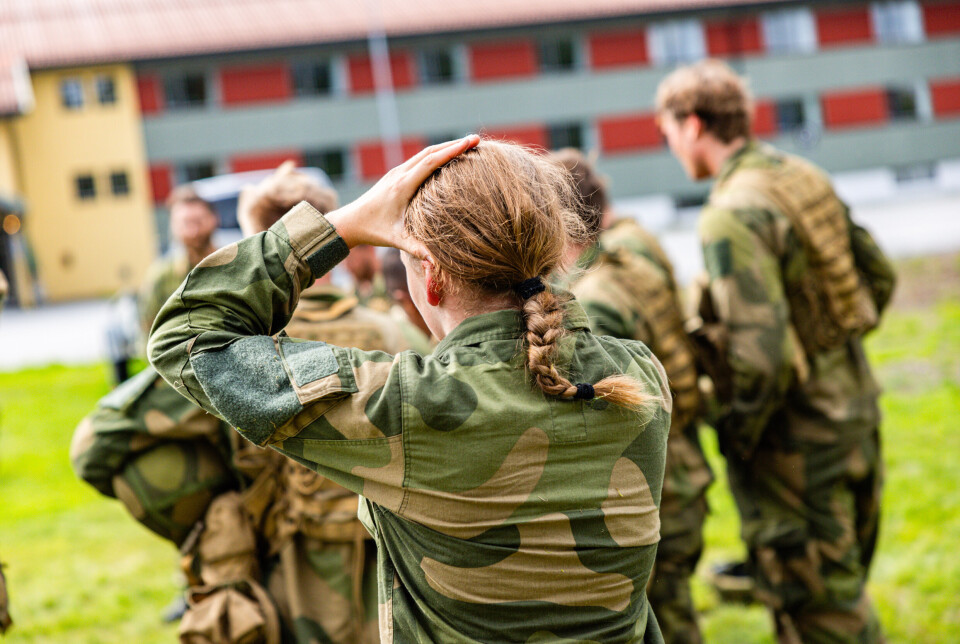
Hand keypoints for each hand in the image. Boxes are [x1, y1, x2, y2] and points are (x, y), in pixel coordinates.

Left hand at [326, 135, 480, 257]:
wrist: (350, 221)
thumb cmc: (373, 230)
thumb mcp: (395, 240)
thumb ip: (415, 249)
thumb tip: (435, 263)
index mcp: (402, 186)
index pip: (430, 162)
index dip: (451, 151)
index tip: (469, 143)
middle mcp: (399, 174)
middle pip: (430, 152)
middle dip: (453, 144)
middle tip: (476, 140)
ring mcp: (397, 172)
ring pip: (424, 153)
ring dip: (445, 147)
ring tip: (466, 144)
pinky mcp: (396, 174)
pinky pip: (418, 159)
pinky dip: (435, 154)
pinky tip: (446, 156)